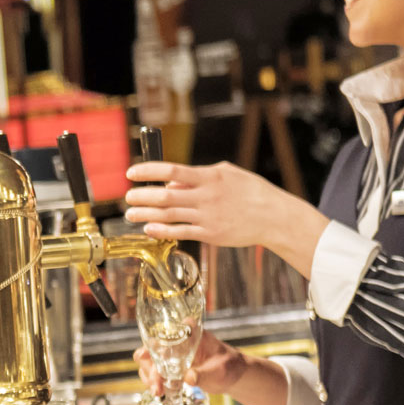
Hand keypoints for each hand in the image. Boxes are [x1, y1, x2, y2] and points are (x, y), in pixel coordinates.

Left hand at [123, 161, 326, 268]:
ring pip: (169, 215)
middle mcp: (207, 196)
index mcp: (211, 177)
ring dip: (145, 214)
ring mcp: (208, 217)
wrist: (275, 217)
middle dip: (142, 196)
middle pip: (166, 195)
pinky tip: (148, 228)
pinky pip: (181, 232)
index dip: (148, 171)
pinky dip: (162, 230)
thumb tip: (172, 181)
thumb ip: (199, 175)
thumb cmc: (251, 192)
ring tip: (130, 214)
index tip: (131, 172)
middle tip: (128, 197)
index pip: (172, 170)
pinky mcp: (210, 234)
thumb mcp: (228, 173)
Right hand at [135, 325, 288, 404]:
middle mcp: (177, 340)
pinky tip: (159, 392)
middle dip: (150, 366)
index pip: (167, 331)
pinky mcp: (169, 367)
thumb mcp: (220, 370)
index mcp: (190, 333)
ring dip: (149, 376)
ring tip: (158, 391)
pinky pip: (153, 372)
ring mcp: (171, 354)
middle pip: (152, 348)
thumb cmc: (229, 367)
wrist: (231, 376)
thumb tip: (188, 378)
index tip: (147, 354)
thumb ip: (204, 374)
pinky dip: (153, 382)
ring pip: (149, 361)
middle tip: (156, 382)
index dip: (154, 342)